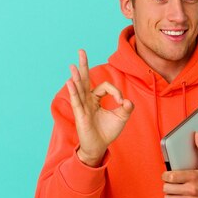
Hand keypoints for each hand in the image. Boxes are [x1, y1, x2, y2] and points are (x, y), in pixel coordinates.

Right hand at [66, 49, 133, 166]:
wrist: (100, 146)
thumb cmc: (107, 132)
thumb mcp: (121, 117)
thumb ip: (126, 108)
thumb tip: (127, 101)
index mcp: (97, 98)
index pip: (105, 87)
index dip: (115, 91)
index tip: (122, 102)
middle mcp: (88, 100)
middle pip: (85, 79)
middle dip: (84, 65)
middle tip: (81, 51)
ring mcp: (83, 106)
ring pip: (80, 88)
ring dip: (77, 76)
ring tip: (73, 65)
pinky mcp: (80, 114)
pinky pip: (77, 100)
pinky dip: (74, 91)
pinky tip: (70, 81)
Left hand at [162, 132, 197, 197]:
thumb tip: (197, 135)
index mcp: (193, 176)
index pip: (170, 176)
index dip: (165, 175)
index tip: (166, 176)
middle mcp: (191, 189)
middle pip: (166, 188)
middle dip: (167, 185)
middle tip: (171, 184)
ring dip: (169, 196)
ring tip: (174, 193)